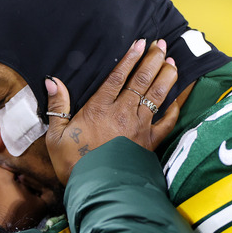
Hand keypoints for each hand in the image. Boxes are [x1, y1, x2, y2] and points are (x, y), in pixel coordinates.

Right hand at [45, 38, 180, 184]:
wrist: (96, 189)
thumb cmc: (73, 164)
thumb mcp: (56, 136)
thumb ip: (57, 106)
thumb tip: (52, 81)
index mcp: (99, 109)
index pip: (118, 77)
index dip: (130, 58)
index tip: (140, 43)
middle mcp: (123, 113)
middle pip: (142, 81)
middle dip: (153, 60)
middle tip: (161, 45)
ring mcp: (139, 128)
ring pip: (157, 96)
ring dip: (166, 77)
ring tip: (173, 63)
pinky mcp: (149, 143)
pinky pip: (167, 122)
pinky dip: (175, 109)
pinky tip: (179, 98)